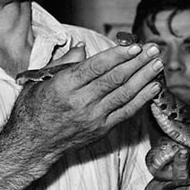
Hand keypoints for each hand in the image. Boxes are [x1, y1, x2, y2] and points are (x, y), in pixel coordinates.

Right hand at [9, 42, 163, 165]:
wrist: (31, 143)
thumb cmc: (33, 108)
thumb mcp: (39, 80)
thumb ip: (64, 62)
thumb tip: (82, 46)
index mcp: (63, 85)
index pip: (96, 67)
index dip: (118, 55)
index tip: (135, 45)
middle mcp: (80, 101)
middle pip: (115, 78)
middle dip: (137, 62)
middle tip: (153, 49)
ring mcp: (93, 117)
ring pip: (124, 94)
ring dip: (144, 77)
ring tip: (158, 64)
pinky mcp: (102, 129)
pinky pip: (126, 111)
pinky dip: (142, 99)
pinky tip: (154, 87)